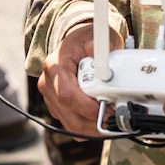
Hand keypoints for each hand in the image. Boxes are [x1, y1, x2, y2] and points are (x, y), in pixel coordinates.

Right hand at [38, 20, 102, 136]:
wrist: (75, 45)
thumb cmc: (86, 41)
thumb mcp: (97, 36)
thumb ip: (100, 44)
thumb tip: (95, 49)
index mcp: (55, 66)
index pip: (67, 95)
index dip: (89, 107)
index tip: (109, 109)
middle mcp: (48, 84)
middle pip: (70, 116)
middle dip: (95, 122)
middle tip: (116, 117)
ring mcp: (51, 98)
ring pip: (71, 126)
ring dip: (94, 128)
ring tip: (112, 117)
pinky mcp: (57, 108)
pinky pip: (72, 126)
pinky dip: (89, 127)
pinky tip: (102, 117)